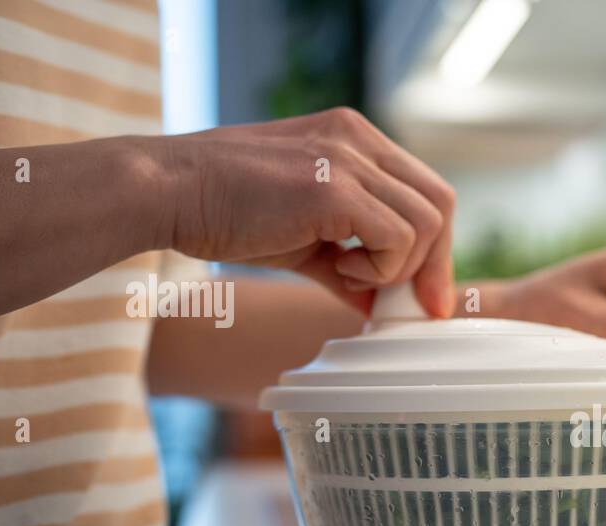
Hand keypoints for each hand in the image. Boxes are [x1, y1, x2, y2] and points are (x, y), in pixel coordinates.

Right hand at [156, 108, 455, 315]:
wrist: (166, 193)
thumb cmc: (223, 212)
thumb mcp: (302, 239)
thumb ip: (347, 265)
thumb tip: (379, 307)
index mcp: (354, 138)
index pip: (425, 191)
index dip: (436, 248)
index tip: (426, 297)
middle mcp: (358, 138)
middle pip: (440, 203)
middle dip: (436, 264)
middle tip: (411, 306)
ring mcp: (348, 157)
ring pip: (426, 222)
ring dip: (397, 267)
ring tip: (347, 273)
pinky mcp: (334, 186)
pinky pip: (397, 238)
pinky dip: (379, 269)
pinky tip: (337, 267)